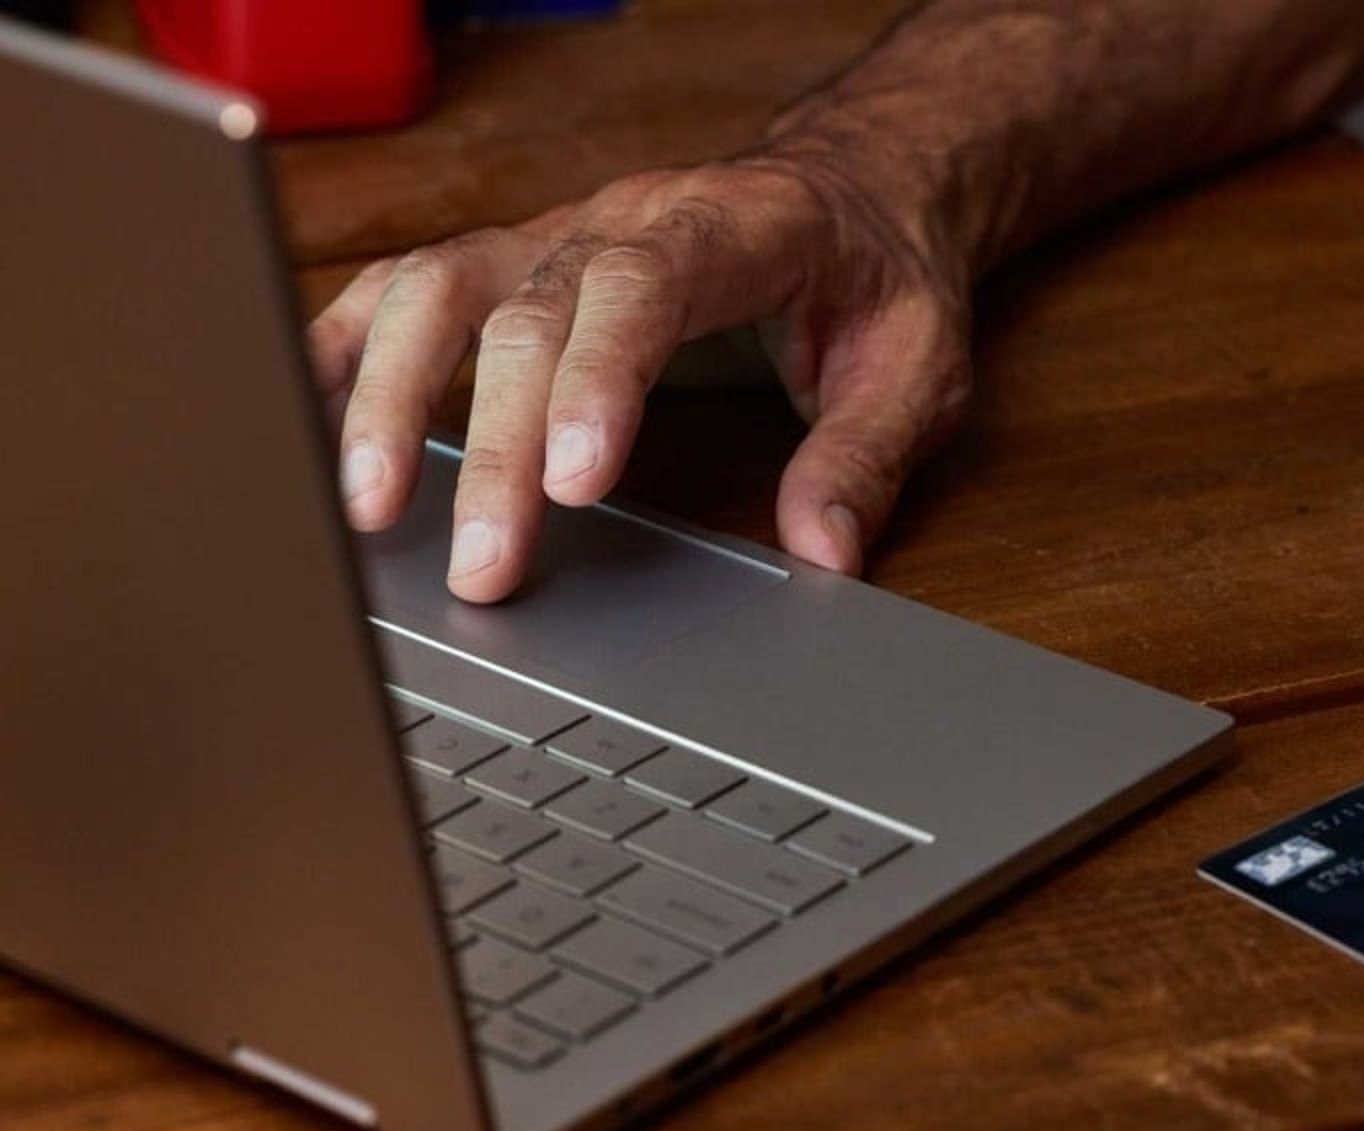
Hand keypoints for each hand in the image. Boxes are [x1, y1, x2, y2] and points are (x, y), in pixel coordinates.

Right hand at [308, 152, 974, 601]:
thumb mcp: (919, 366)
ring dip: (394, 396)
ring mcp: (559, 234)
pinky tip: (303, 413)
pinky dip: (348, 344)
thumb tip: (824, 552)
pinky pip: (411, 288)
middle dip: (500, 446)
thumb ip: (867, 454)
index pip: (645, 288)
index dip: (599, 379)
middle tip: (485, 566)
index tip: (577, 484)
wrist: (857, 191)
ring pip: (442, 288)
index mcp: (737, 228)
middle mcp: (627, 220)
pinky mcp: (516, 263)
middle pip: (529, 313)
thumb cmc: (879, 279)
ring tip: (366, 508)